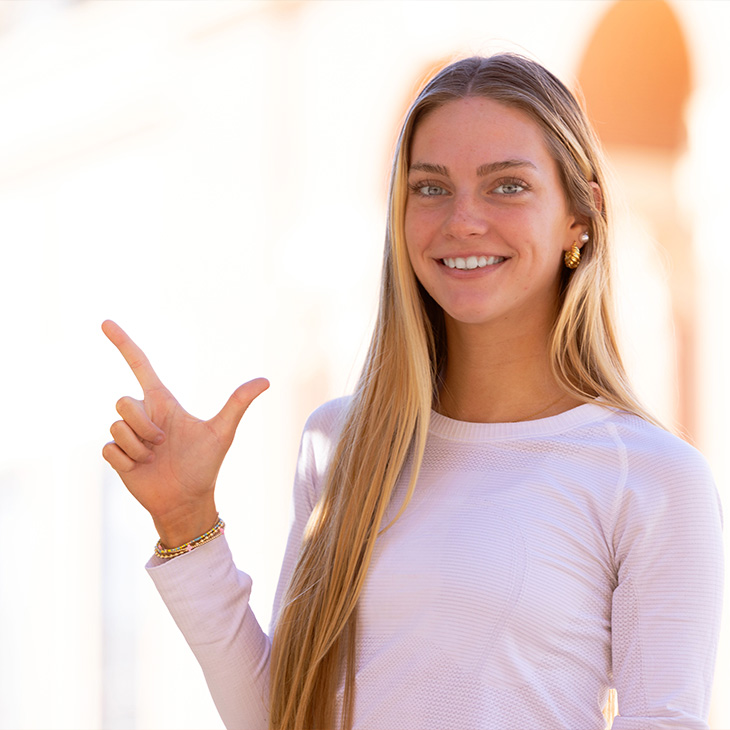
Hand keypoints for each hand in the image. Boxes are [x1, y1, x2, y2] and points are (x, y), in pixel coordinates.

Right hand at [101, 320, 268, 546]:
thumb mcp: (222, 432)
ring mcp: (129, 435)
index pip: (140, 366)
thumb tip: (265, 380)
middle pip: (123, 401)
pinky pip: (109, 448)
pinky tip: (142, 469)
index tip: (106, 323)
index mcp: (164, 402)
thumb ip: (238, 404)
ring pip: (116, 425)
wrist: (187, 500)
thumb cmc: (205, 465)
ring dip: (138, 445)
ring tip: (155, 457)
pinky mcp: (117, 455)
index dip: (124, 344)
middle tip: (163, 443)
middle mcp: (144, 415)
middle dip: (143, 425)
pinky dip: (127, 461)